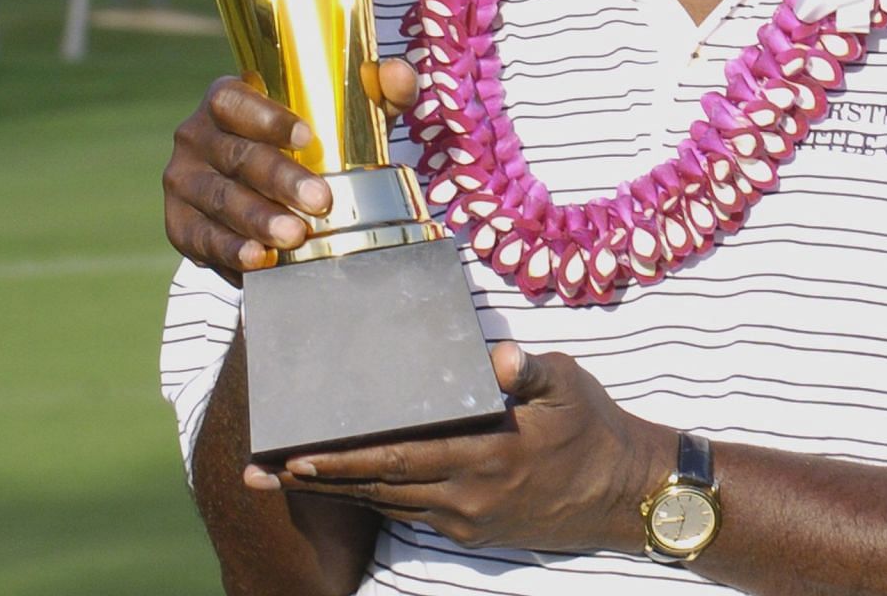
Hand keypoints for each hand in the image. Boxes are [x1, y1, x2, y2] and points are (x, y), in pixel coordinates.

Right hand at [162, 61, 418, 283]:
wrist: (261, 196)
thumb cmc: (307, 144)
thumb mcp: (344, 114)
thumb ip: (376, 91)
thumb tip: (398, 74)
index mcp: (225, 99)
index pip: (235, 101)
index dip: (269, 118)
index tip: (310, 137)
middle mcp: (195, 136)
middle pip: (236, 156)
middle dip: (280, 179)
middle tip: (321, 201)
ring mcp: (182, 181)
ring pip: (221, 199)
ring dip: (258, 220)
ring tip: (295, 236)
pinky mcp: (179, 225)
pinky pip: (203, 239)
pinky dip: (231, 250)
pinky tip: (258, 260)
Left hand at [244, 344, 674, 555]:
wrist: (625, 493)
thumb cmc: (592, 426)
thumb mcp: (566, 384)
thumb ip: (527, 371)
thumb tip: (499, 356)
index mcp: (483, 452)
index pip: (395, 457)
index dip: (342, 459)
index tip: (295, 455)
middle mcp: (466, 493)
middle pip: (375, 487)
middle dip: (316, 481)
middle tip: (261, 474)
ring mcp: (468, 517)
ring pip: (387, 504)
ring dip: (337, 493)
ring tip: (287, 481)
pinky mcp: (474, 531)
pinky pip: (413, 513)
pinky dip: (376, 499)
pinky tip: (350, 487)